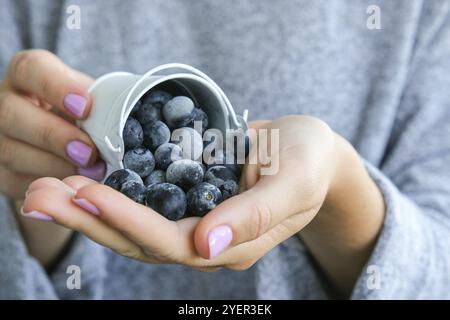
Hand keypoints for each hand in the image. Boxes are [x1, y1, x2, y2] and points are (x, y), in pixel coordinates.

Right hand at [1, 49, 105, 266]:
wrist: (63, 145)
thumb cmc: (83, 116)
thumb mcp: (92, 101)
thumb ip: (103, 101)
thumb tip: (139, 112)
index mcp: (28, 75)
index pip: (32, 69)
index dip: (56, 87)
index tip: (85, 106)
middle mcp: (6, 103)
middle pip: (13, 115)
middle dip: (54, 136)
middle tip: (89, 152)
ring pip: (13, 153)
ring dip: (55, 165)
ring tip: (91, 172)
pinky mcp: (2, 173)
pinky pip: (19, 182)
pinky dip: (51, 185)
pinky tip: (75, 185)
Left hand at [23, 115, 383, 293]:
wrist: (310, 152)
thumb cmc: (308, 161)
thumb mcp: (293, 181)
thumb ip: (255, 215)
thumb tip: (205, 247)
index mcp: (235, 243)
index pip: (173, 242)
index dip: (129, 220)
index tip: (87, 192)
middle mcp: (209, 242)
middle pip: (141, 242)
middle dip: (90, 220)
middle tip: (39, 195)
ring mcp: (197, 224)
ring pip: (135, 229)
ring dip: (89, 212)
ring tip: (46, 190)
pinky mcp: (189, 203)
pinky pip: (144, 207)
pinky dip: (111, 197)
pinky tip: (81, 183)